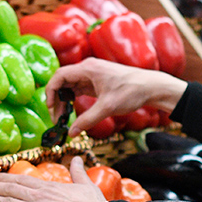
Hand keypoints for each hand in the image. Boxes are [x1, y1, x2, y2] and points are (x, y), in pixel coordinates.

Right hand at [46, 57, 188, 136]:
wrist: (151, 87)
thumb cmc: (131, 91)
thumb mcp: (107, 108)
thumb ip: (87, 120)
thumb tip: (71, 133)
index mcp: (88, 68)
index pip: (59, 76)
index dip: (50, 91)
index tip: (50, 108)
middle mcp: (88, 69)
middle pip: (62, 81)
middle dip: (56, 99)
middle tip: (56, 118)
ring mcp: (92, 75)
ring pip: (69, 86)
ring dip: (63, 100)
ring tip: (63, 117)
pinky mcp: (97, 82)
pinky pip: (78, 89)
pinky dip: (72, 99)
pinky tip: (73, 111)